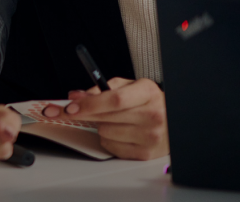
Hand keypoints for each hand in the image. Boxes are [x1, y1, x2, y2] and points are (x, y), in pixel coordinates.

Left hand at [41, 77, 166, 159]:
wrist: (172, 121)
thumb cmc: (147, 102)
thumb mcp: (129, 86)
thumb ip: (101, 88)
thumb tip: (75, 97)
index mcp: (148, 93)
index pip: (115, 100)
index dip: (89, 104)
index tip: (69, 107)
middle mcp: (152, 115)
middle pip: (107, 117)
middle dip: (81, 114)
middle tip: (66, 111)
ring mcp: (150, 136)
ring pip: (106, 132)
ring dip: (100, 126)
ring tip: (113, 120)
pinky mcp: (145, 153)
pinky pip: (112, 147)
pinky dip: (107, 139)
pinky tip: (118, 132)